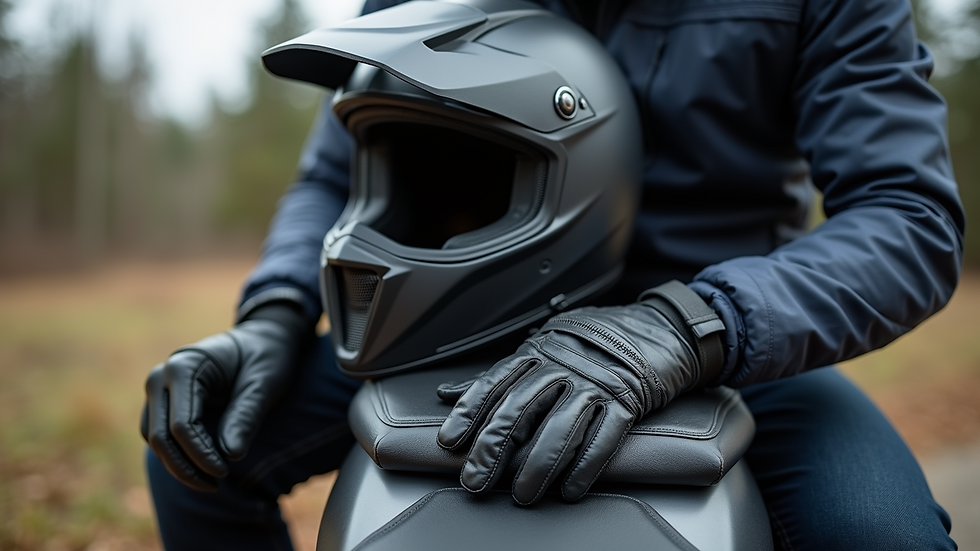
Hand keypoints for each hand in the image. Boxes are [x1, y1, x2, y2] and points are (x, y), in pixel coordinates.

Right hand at [141, 303, 309, 490]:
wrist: (261, 339)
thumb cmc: (265, 357)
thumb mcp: (264, 383)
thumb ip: (246, 415)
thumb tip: (230, 456)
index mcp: (184, 366)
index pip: (182, 425)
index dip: (201, 455)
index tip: (224, 473)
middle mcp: (162, 376)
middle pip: (160, 436)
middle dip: (185, 467)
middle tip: (215, 486)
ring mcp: (159, 389)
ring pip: (155, 438)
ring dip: (178, 465)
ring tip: (211, 481)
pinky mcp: (163, 401)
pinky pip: (160, 434)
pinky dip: (177, 454)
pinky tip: (203, 467)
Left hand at [437, 281, 723, 504]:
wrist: (662, 328)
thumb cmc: (599, 339)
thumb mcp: (546, 344)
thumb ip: (502, 374)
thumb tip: (449, 393)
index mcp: (540, 349)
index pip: (496, 381)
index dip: (470, 412)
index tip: (450, 441)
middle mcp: (564, 363)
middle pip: (521, 407)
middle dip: (493, 448)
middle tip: (476, 480)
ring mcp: (597, 382)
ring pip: (560, 427)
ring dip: (538, 466)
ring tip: (523, 493)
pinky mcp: (629, 399)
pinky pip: (605, 437)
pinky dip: (586, 466)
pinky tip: (570, 489)